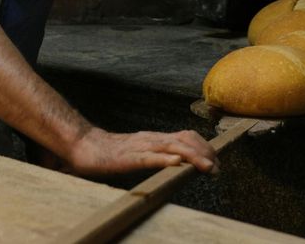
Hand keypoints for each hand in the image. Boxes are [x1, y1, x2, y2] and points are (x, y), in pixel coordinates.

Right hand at [67, 128, 219, 176]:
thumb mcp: (142, 151)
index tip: (217, 160)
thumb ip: (159, 154)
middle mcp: (152, 139)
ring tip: (208, 167)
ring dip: (193, 157)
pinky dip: (164, 159)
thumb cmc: (113, 152)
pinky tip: (176, 164)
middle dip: (205, 153)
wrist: (86, 146)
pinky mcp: (128, 157)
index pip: (187, 136)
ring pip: (171, 147)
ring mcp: (140, 146)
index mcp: (156, 138)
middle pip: (185, 140)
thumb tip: (181, 162)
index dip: (205, 146)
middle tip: (218, 167)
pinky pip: (148, 157)